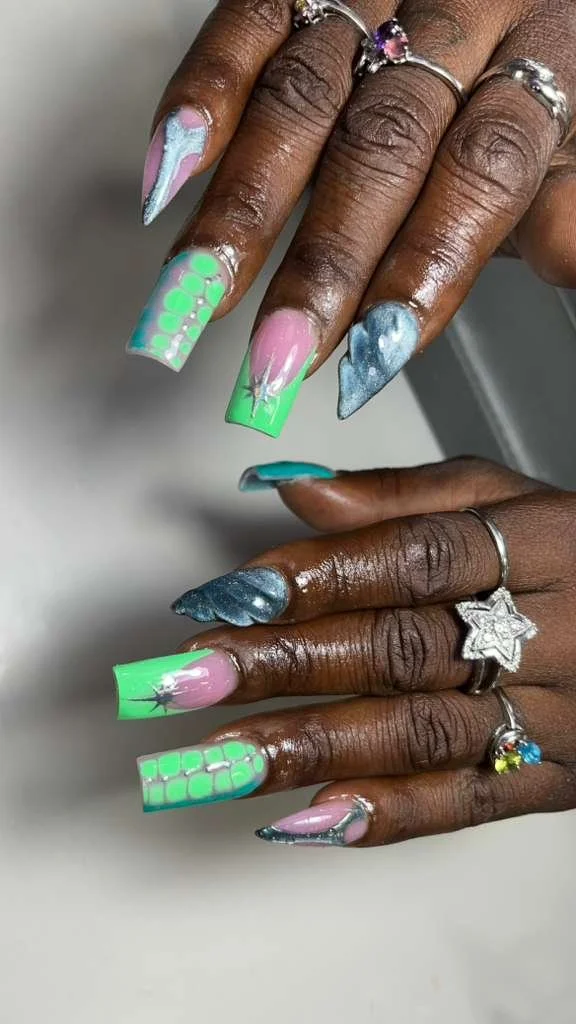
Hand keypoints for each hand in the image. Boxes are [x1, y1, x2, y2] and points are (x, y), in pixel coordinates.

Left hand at [115, 458, 575, 846]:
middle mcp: (554, 631)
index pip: (419, 557)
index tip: (234, 594)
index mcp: (544, 543)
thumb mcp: (505, 502)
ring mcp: (560, 715)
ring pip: (423, 731)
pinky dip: (389, 814)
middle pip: (406, 646)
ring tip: (220, 757)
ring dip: (312, 747)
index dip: (324, 574)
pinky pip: (471, 803)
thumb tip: (292, 490)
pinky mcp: (558, 780)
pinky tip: (310, 819)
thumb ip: (401, 497)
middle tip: (191, 679)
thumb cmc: (571, 558)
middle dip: (288, 663)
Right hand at [127, 0, 575, 432]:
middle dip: (323, 262)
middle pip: (382, 145)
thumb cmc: (529, 71)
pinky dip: (202, 101)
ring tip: (195, 295)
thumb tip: (569, 263)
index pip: (484, 170)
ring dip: (240, 207)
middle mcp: (459, 10)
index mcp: (547, 55)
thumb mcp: (572, 141)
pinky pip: (248, 24)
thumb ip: (561, 202)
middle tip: (277, 355)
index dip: (426, 263)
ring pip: (300, 97)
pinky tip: (170, 178)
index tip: (374, 353)